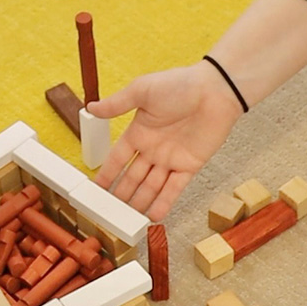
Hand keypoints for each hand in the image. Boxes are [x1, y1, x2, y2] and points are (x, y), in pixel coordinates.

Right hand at [87, 60, 244, 220]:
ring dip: (139, 203)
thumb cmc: (180, 84)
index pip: (117, 159)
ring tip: (127, 221)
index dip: (106, 175)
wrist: (216, 90)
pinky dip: (164, 203)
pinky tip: (153, 217)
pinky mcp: (190, 165)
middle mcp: (152, 148)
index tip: (95, 190)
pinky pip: (174, 188)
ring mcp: (171, 159)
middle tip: (109, 213)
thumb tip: (90, 108)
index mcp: (138, 131)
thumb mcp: (142, 90)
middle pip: (132, 178)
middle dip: (120, 195)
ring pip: (151, 187)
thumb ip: (117, 104)